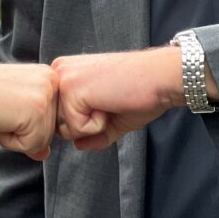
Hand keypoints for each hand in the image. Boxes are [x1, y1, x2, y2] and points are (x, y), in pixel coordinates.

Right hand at [0, 64, 58, 160]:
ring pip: (43, 140)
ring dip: (16, 136)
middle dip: (22, 130)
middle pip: (51, 131)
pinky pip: (33, 146)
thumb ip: (33, 126)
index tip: (6, 103)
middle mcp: (52, 80)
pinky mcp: (37, 112)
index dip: (25, 121)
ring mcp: (46, 95)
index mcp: (49, 75)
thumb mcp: (13, 107)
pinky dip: (11, 141)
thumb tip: (45, 153)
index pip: (53, 119)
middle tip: (0, 109)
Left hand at [52, 48, 182, 150]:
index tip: (108, 101)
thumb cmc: (140, 91)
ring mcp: (63, 80)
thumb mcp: (111, 117)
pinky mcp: (71, 90)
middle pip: (58, 124)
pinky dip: (99, 125)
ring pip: (65, 129)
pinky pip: (77, 130)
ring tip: (110, 102)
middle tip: (110, 102)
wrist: (160, 77)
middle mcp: (59, 71)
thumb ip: (92, 132)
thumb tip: (77, 145)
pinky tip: (111, 103)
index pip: (61, 115)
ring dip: (93, 125)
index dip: (87, 120)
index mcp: (67, 72)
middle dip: (87, 125)